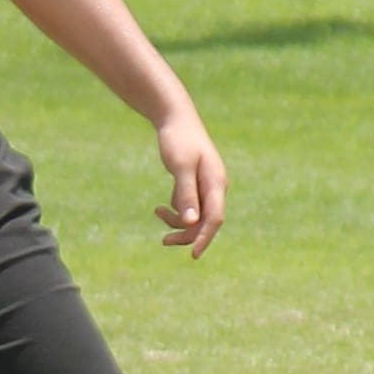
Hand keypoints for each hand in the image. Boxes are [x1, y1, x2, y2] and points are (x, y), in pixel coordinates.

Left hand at [154, 104, 226, 256]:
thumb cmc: (179, 140)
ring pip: (197, 217)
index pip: (215, 218)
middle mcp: (215, 187)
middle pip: (206, 222)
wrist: (176, 119)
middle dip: (186, 234)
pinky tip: (160, 207)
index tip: (193, 255)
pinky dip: (176, 211)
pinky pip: (189, 207)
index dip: (205, 238)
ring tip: (157, 213)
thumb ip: (186, 194)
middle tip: (163, 241)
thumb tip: (192, 222)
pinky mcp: (196, 184)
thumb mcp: (180, 166)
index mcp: (216, 183)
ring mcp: (206, 186)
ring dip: (178, 223)